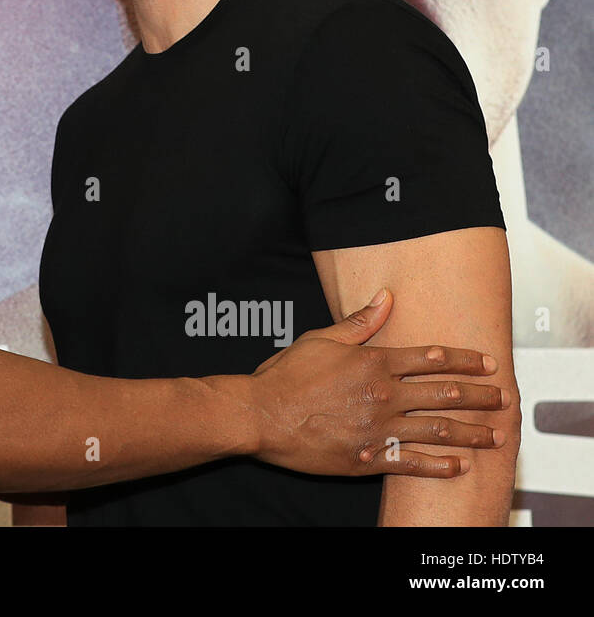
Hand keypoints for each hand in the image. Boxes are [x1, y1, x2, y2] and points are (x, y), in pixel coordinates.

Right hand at [248, 288, 504, 476]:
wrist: (261, 415)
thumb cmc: (286, 375)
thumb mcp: (321, 339)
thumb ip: (359, 322)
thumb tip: (386, 298)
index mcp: (374, 363)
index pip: (432, 358)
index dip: (464, 360)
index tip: (486, 363)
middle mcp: (384, 395)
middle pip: (445, 394)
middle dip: (480, 396)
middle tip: (503, 398)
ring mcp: (379, 428)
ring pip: (438, 430)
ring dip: (471, 432)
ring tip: (495, 435)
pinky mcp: (369, 457)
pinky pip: (413, 463)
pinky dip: (440, 466)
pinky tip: (459, 466)